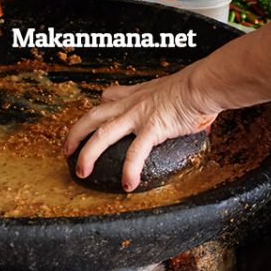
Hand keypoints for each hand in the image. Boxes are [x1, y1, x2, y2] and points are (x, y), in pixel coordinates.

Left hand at [65, 68, 217, 191]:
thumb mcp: (180, 92)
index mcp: (139, 94)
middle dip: (75, 133)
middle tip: (67, 150)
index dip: (99, 107)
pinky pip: (135, 152)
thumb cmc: (198, 87)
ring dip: (88, 153)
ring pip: (102, 133)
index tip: (95, 117)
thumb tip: (200, 121)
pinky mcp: (152, 127)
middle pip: (93, 115)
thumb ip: (181, 108)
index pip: (109, 96)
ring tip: (82, 171)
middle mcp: (133, 103)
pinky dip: (129, 169)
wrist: (203, 85)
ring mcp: (139, 115)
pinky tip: (128, 185)